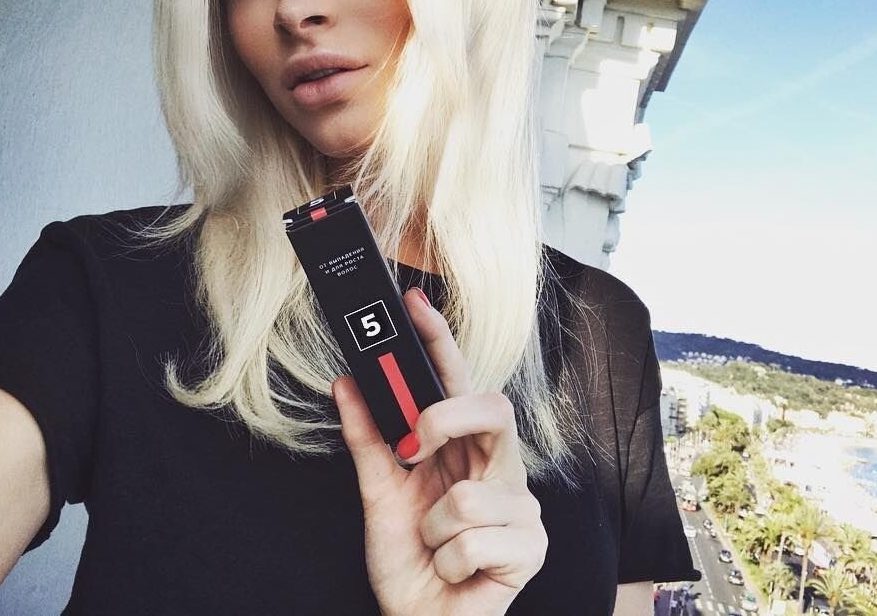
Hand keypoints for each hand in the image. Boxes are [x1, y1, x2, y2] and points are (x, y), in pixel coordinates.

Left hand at [332, 288, 547, 615]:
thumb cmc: (408, 561)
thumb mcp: (377, 497)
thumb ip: (367, 441)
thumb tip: (345, 384)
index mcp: (464, 450)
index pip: (458, 383)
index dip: (442, 341)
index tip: (415, 305)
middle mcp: (499, 469)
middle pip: (493, 410)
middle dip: (446, 421)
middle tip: (413, 449)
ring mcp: (521, 507)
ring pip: (469, 495)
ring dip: (432, 530)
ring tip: (436, 547)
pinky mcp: (531, 547)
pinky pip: (475, 539)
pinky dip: (448, 561)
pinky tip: (457, 571)